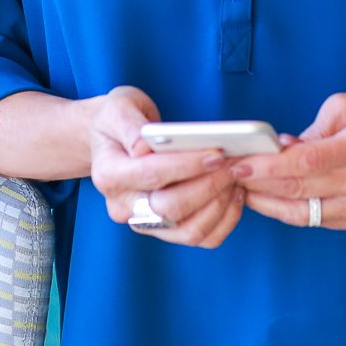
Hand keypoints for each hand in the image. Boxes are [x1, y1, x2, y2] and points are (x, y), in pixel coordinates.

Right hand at [86, 86, 245, 248]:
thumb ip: (129, 125)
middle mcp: (123, 206)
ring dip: (220, 204)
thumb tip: (145, 146)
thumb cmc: (119, 121)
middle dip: (209, 186)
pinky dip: (225, 219)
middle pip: (171, 208)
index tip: (216, 154)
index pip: (151, 174)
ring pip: (189, 230)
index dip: (186, 166)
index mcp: (108, 175)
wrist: (115, 141)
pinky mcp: (165, 230)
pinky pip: (201, 237)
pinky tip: (235, 192)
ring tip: (237, 175)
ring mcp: (145, 222)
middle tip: (234, 163)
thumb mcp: (118, 108)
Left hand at [231, 89, 345, 229]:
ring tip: (241, 188)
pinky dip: (287, 209)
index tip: (240, 164)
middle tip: (229, 174)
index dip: (269, 167)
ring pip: (303, 213)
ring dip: (267, 202)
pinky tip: (267, 195)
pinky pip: (314, 219)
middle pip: (300, 191)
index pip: (307, 164)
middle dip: (259, 184)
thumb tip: (281, 150)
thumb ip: (312, 130)